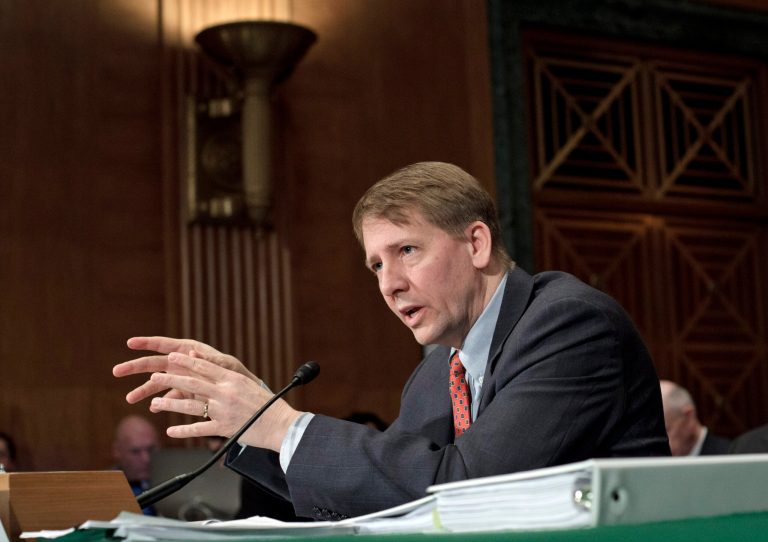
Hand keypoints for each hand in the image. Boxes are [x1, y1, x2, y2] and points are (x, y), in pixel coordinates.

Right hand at [113, 336, 259, 403]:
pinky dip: (161, 403)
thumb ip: (207, 360)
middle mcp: (182, 362)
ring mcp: (182, 377)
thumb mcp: (225, 366)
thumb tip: (189, 351)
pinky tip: (152, 408)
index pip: (165, 344)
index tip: (129, 342)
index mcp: (190, 350)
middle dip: (135, 367)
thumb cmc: (237, 374)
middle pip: (154, 363)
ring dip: (143, 390)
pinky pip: (169, 396)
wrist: (244, 393)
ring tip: (129, 399)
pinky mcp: (186, 392)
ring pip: (158, 383)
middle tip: (116, 372)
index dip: (147, 342)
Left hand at [147, 351, 300, 450]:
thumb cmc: (266, 404)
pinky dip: (183, 430)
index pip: (204, 366)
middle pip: (192, 384)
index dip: (186, 361)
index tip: (171, 357)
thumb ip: (228, 375)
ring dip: (170, 404)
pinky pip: (199, 429)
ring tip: (155, 403)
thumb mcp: (248, 383)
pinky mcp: (224, 428)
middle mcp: (226, 393)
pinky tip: (171, 430)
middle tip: (155, 376)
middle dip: (171, 379)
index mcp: (233, 379)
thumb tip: (213, 366)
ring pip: (191, 406)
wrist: (280, 424)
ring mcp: (224, 411)